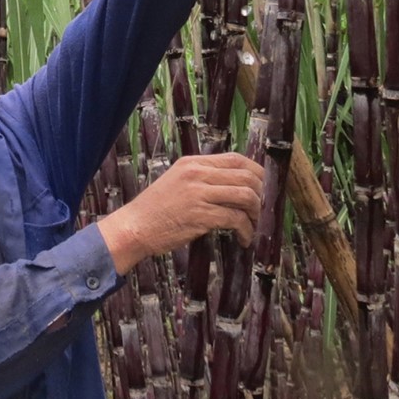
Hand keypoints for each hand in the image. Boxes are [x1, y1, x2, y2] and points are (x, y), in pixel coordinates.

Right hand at [95, 153, 264, 274]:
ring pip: (245, 196)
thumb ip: (201, 179)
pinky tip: (244, 239)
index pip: (236, 159)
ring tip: (254, 225)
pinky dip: (246, 230)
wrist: (134, 227)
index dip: (257, 172)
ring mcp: (198, 194)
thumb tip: (233, 186)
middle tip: (263, 210)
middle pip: (246, 176)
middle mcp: (196, 174)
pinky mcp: (200, 215)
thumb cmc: (154, 209)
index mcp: (192, 163)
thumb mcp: (176, 182)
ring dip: (256, 213)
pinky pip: (235, 219)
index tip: (265, 186)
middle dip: (262, 194)